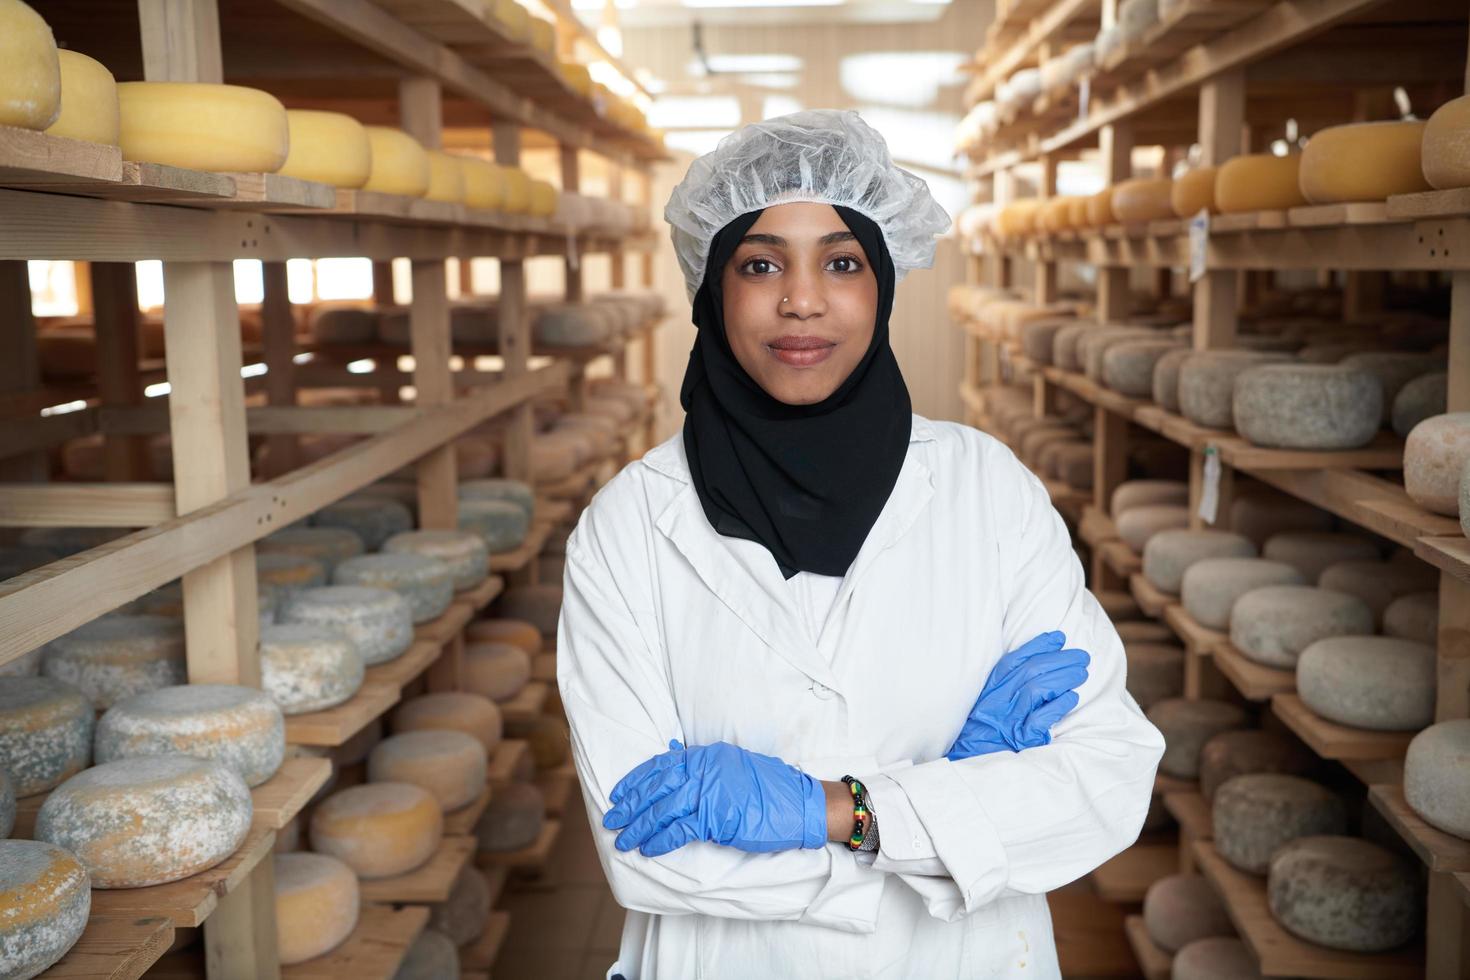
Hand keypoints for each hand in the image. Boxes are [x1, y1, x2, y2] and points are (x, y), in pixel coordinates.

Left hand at [602, 740, 826, 857]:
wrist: (799, 803)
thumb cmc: (769, 788)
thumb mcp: (734, 765)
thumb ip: (705, 766)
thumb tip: (678, 766)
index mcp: (705, 756)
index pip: (661, 765)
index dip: (635, 780)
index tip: (618, 793)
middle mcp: (703, 770)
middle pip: (656, 788)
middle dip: (630, 806)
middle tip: (611, 820)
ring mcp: (709, 792)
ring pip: (662, 810)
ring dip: (639, 828)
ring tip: (624, 841)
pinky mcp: (716, 817)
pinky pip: (679, 830)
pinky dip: (661, 841)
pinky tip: (649, 849)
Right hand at [945, 631, 1089, 760]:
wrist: (969, 766)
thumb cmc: (982, 735)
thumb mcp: (988, 707)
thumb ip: (1006, 689)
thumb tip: (1038, 669)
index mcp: (989, 692)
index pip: (1013, 662)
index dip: (1037, 647)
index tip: (1059, 638)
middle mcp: (997, 703)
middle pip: (1029, 672)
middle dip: (1059, 660)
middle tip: (1082, 656)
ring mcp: (1007, 721)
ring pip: (1035, 691)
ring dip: (1062, 678)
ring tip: (1082, 674)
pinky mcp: (1019, 739)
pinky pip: (1039, 719)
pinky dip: (1057, 706)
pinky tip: (1071, 698)